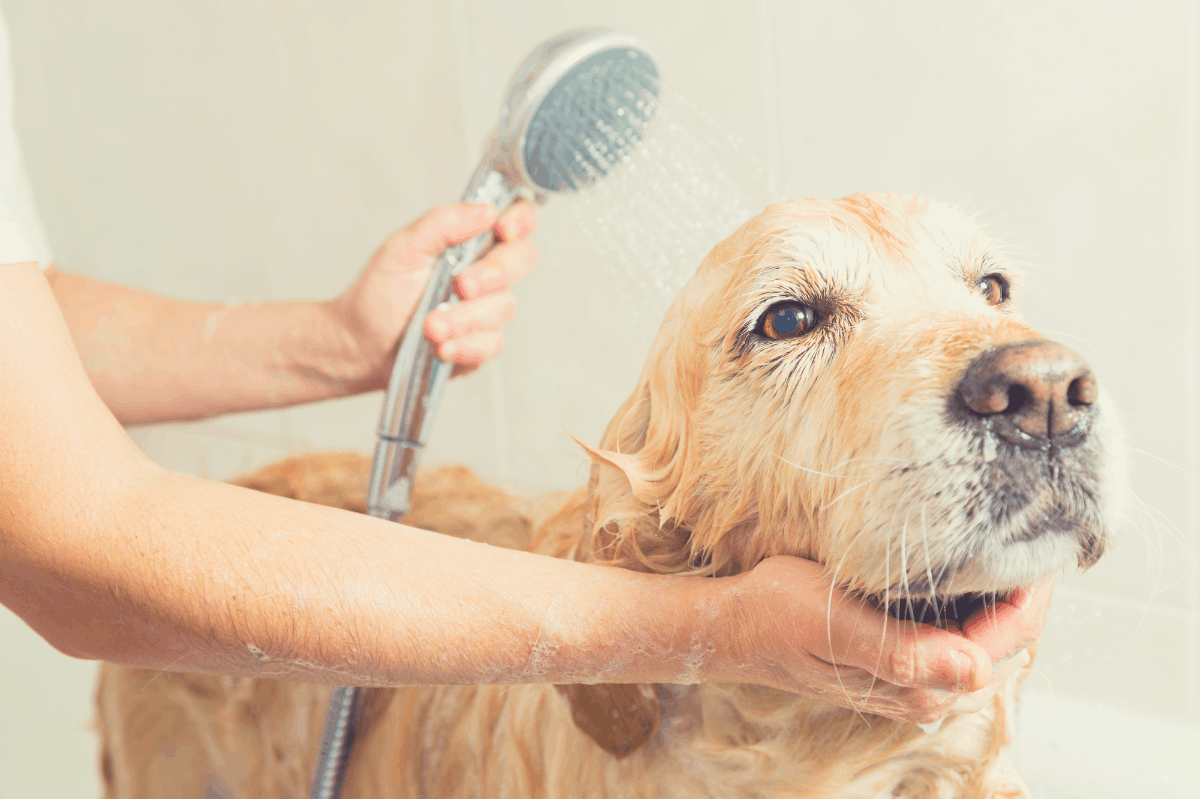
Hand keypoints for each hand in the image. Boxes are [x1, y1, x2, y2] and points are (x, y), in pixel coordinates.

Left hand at [333, 200, 539, 384]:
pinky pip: (492, 343)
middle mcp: (488, 272)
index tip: (502, 230)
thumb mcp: (404, 247)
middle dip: (495, 272)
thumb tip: (485, 210)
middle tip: (461, 285)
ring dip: (465, 317)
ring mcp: (487, 309)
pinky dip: (466, 345)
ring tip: (430, 325)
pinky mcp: (481, 344)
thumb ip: (443, 223)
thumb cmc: (383, 290)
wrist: (363, 341)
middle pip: (524, 259)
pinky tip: (441, 346)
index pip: (518, 220)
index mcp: (473, 241)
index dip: (521, 221)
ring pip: (504, 306)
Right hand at [712, 557, 1049, 723]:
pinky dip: (976, 602)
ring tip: (1012, 542)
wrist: (735, 626)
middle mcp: (926, 690)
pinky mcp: (901, 662)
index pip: (1010, 637)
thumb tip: (976, 670)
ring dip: (1003, 595)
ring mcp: (915, 678)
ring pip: (988, 636)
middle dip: (1025, 590)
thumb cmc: (777, 616)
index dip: (1033, 589)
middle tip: (1036, 529)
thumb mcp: (835, 623)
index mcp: (919, 683)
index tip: (1045, 537)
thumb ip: (905, 651)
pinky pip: (961, 634)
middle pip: (1008, 639)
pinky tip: (969, 568)